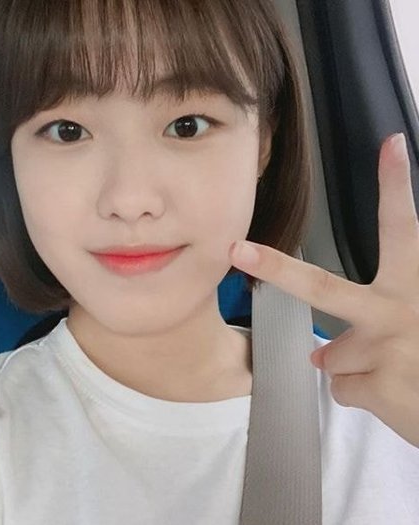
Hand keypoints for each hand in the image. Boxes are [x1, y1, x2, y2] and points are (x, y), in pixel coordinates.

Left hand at [229, 133, 418, 448]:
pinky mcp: (377, 387)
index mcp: (412, 287)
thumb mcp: (416, 324)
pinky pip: (342, 388)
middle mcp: (397, 310)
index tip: (388, 145)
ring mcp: (385, 349)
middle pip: (321, 287)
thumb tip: (315, 352)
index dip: (395, 186)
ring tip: (396, 378)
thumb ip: (376, 324)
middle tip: (237, 249)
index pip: (403, 229)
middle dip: (276, 267)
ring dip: (352, 369)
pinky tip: (393, 398)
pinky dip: (360, 395)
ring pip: (329, 357)